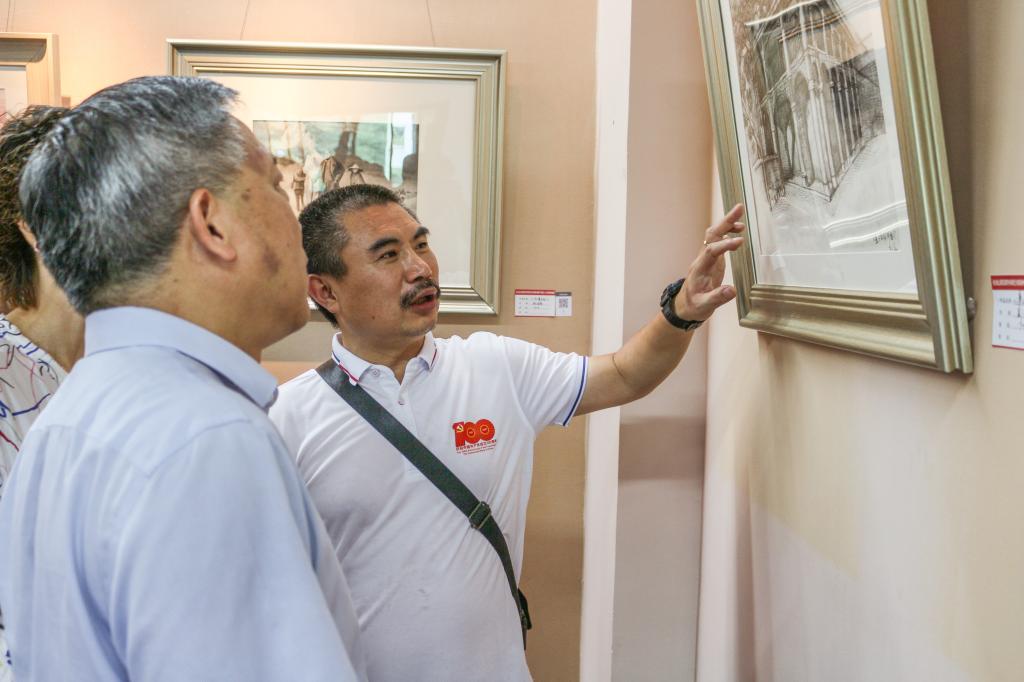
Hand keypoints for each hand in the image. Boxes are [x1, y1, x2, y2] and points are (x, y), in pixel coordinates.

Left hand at [674, 204, 744, 321]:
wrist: (684, 307)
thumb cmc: (693, 306)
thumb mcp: (704, 306)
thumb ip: (717, 298)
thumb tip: (732, 290)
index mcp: (699, 269)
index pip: (711, 251)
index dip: (725, 245)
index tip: (740, 242)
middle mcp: (702, 259)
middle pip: (712, 235)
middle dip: (725, 222)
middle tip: (739, 208)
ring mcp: (707, 258)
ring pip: (715, 236)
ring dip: (727, 224)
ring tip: (741, 218)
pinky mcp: (713, 260)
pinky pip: (719, 242)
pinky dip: (728, 234)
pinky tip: (738, 232)